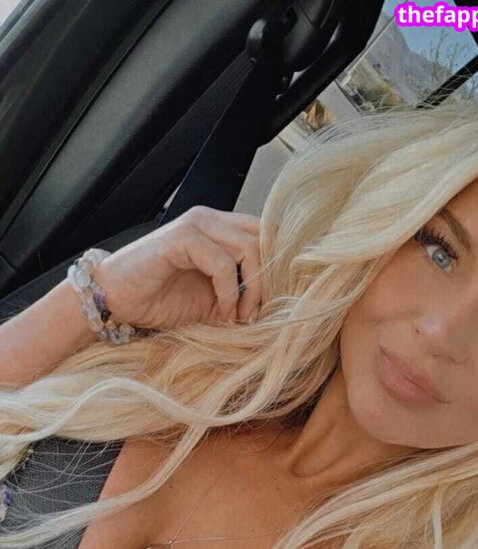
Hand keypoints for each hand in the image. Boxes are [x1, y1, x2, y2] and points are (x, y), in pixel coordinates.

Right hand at [93, 206, 262, 331]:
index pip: (267, 234)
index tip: (267, 305)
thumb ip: (242, 295)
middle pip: (265, 239)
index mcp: (220, 229)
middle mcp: (210, 219)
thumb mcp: (214, 301)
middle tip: (255, 314)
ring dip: (251, 289)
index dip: (275, 269)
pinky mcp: (182, 237)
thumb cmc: (160, 301)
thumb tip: (278, 309)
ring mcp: (196, 224)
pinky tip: (221, 311)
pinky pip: (222, 262)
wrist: (116, 301)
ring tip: (239, 316)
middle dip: (268, 281)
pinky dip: (229, 292)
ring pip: (249, 248)